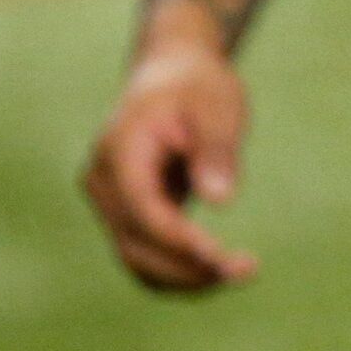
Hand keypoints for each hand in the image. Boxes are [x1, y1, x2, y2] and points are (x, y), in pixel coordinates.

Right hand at [80, 20, 258, 292]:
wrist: (172, 73)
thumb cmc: (197, 85)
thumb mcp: (217, 104)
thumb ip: (216, 149)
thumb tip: (220, 200)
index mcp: (119, 153)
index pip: (144, 210)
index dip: (180, 240)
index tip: (221, 258)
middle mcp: (103, 184)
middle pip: (136, 245)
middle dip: (188, 267)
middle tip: (247, 270)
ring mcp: (109, 203)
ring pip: (137, 260)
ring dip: (184, 277)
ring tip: (241, 273)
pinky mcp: (126, 214)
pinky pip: (145, 253)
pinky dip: (178, 269)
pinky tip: (218, 270)